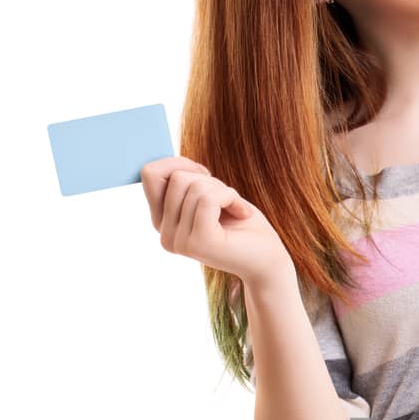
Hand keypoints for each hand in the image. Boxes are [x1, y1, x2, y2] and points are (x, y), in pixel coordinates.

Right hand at [139, 157, 291, 287]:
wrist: (268, 258)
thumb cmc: (241, 223)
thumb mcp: (207, 192)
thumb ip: (182, 180)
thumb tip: (168, 161)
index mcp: (163, 222)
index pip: (150, 174)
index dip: (179, 163)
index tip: (204, 176)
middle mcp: (165, 235)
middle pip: (176, 177)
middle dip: (208, 180)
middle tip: (226, 200)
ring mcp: (179, 241)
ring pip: (194, 186)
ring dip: (223, 190)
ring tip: (234, 210)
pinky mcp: (198, 242)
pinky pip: (209, 198)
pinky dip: (231, 197)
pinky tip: (242, 213)